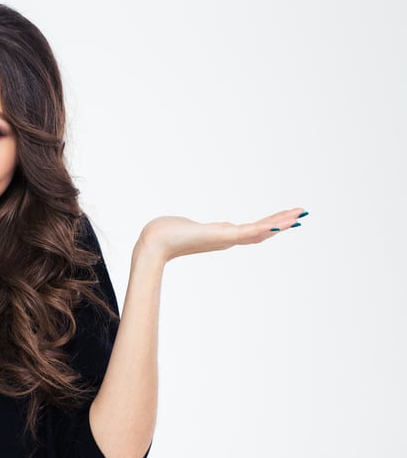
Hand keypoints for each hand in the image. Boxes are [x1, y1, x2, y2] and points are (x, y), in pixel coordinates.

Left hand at [136, 207, 306, 263]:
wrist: (155, 242)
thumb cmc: (165, 234)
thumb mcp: (185, 227)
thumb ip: (191, 228)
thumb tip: (186, 226)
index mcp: (221, 235)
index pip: (251, 230)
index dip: (269, 225)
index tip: (285, 218)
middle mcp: (227, 238)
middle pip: (261, 231)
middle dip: (282, 222)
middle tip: (302, 214)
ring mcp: (226, 239)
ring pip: (259, 231)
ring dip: (280, 223)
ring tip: (298, 215)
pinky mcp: (221, 236)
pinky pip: (248, 232)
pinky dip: (265, 228)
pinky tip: (279, 223)